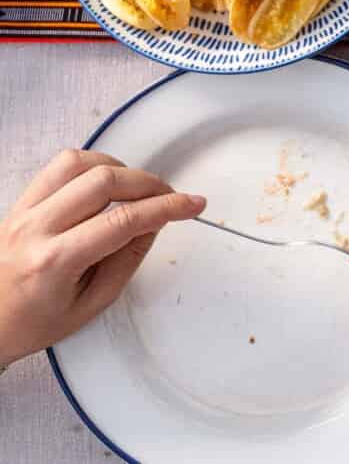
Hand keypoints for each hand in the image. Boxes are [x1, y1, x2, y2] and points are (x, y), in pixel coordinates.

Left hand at [0, 150, 204, 366]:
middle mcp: (33, 230)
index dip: (166, 208)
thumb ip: (126, 260)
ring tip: (135, 187)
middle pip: (103, 181)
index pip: (122, 220)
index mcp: (53, 262)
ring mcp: (21, 213)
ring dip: (118, 168)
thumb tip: (153, 223)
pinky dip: (90, 165)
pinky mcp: (17, 204)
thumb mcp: (90, 305)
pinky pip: (56, 168)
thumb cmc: (29, 325)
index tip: (191, 205)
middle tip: (169, 197)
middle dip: (148, 183)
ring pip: (77, 163)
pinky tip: (104, 181)